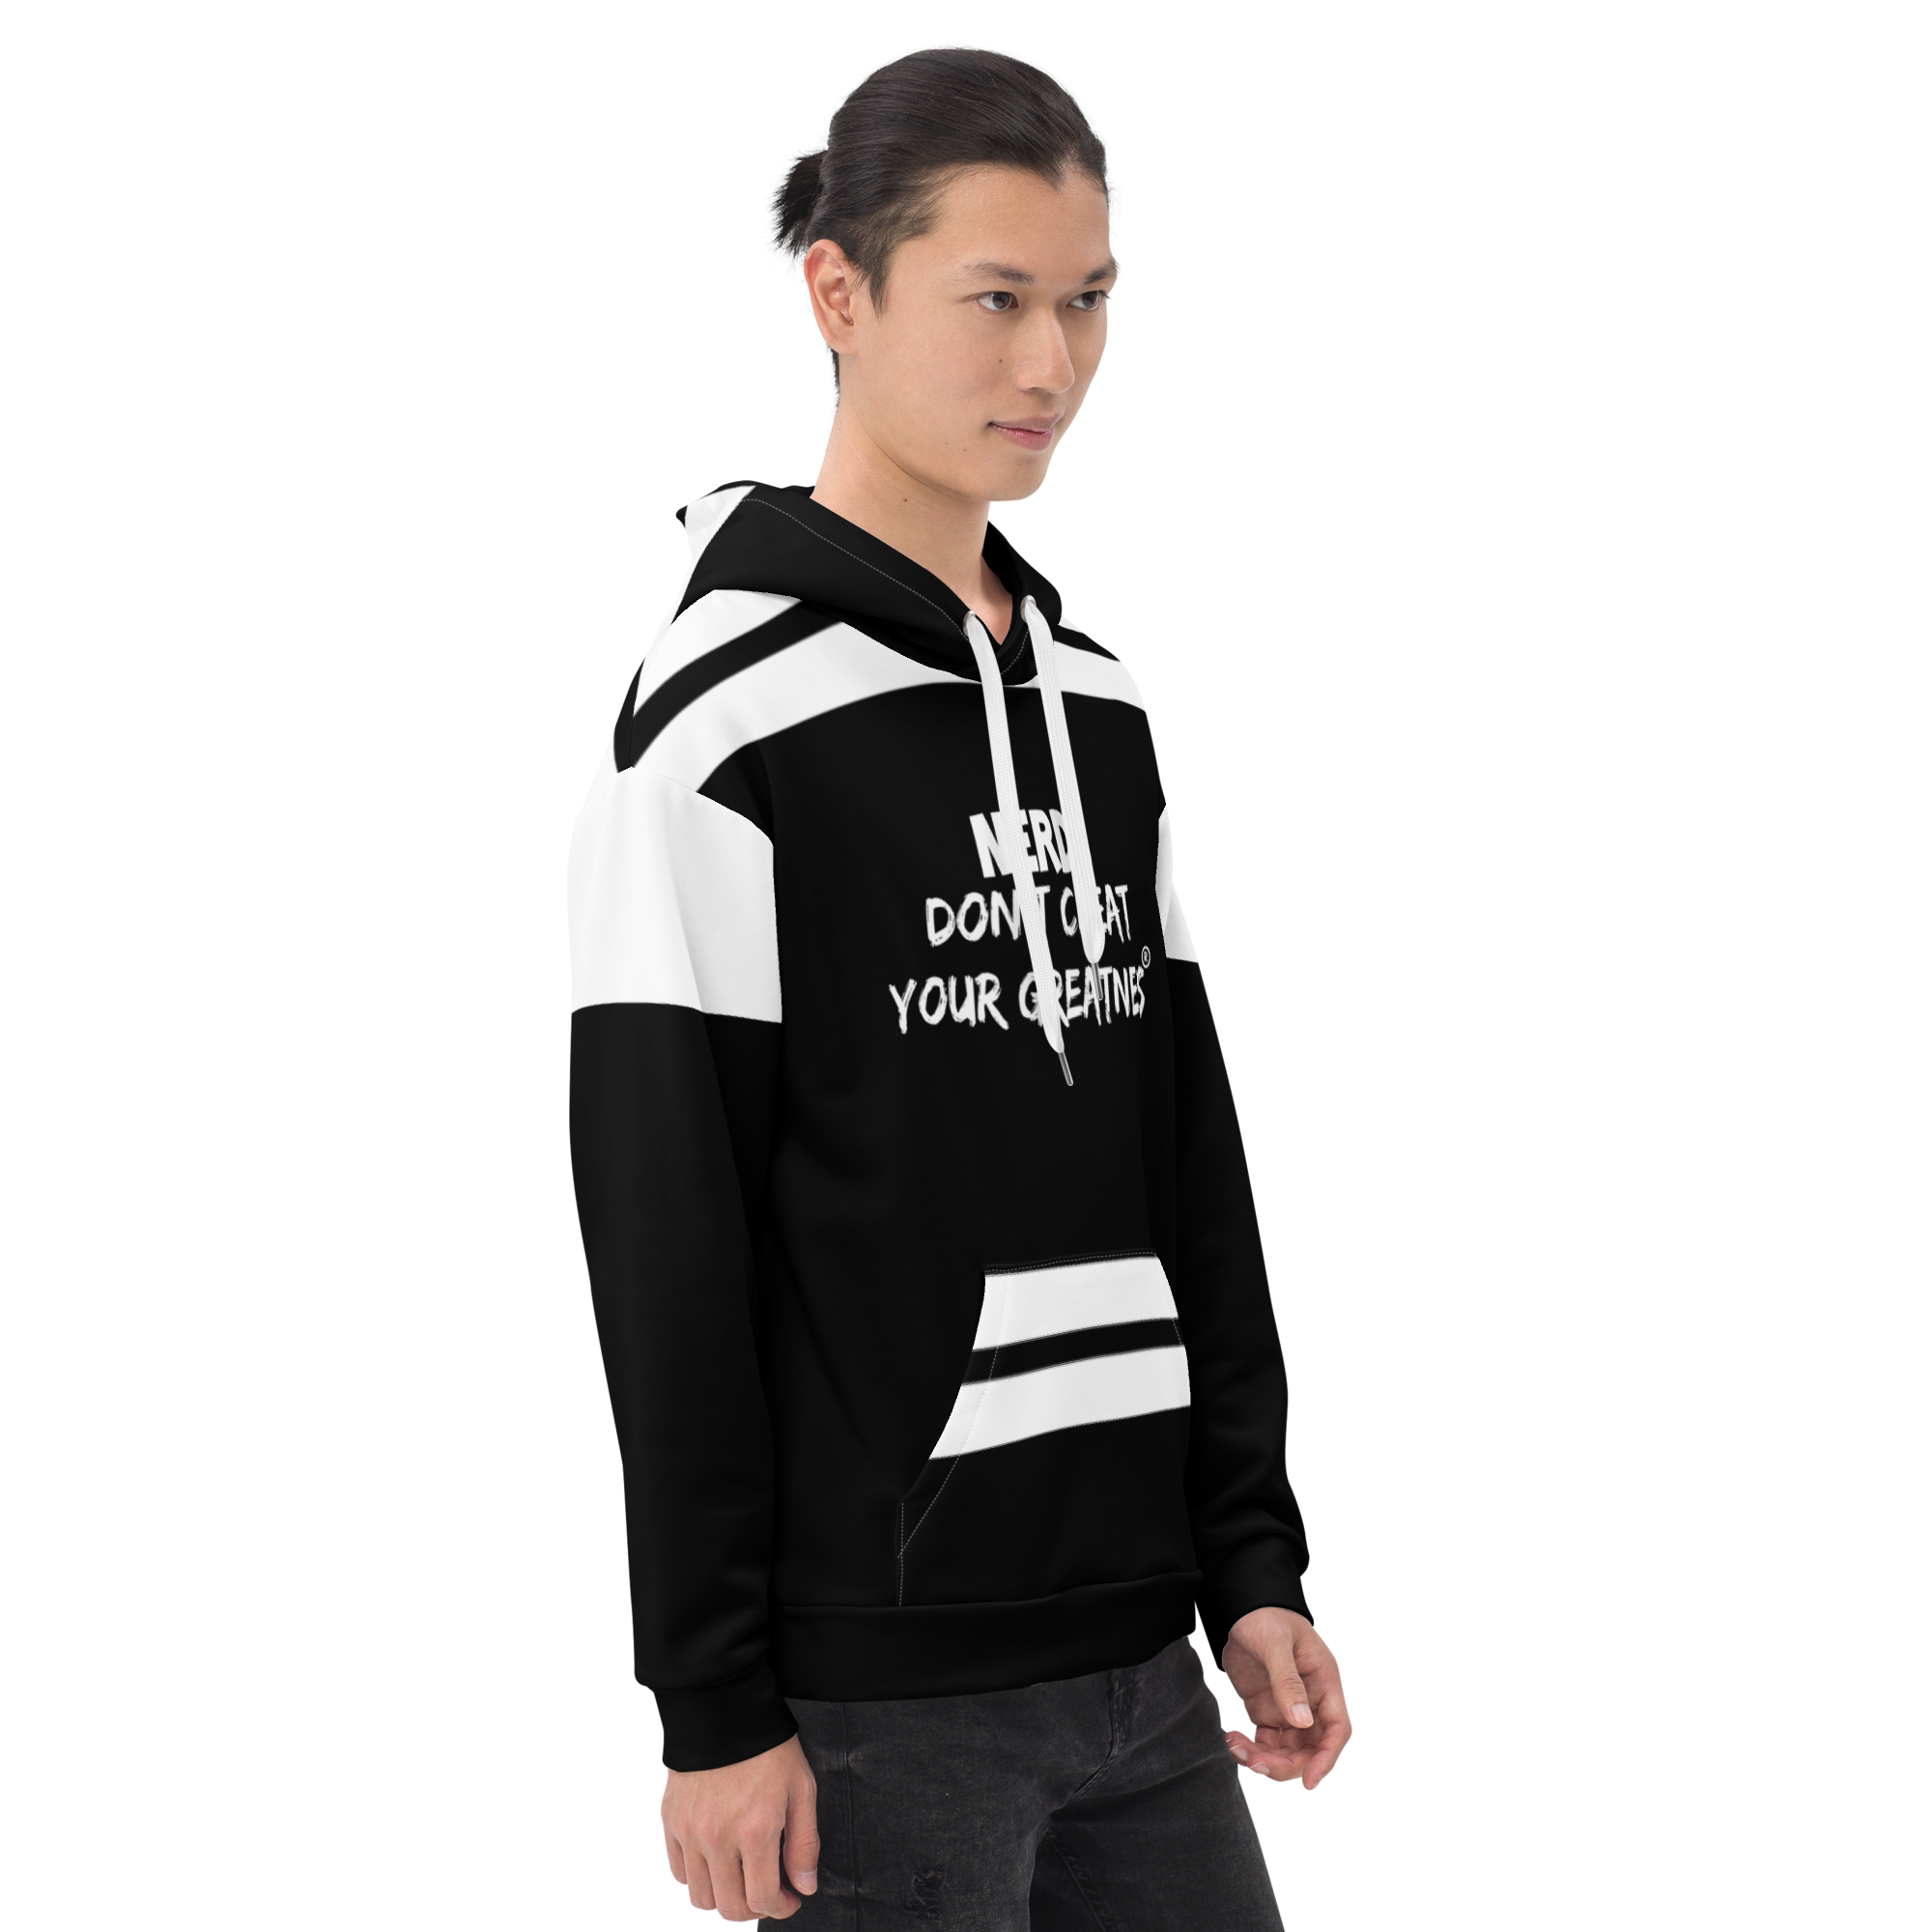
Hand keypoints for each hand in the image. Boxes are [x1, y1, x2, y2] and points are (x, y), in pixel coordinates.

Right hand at [661, 1732, 819, 1921]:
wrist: (723, 1709)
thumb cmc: (768, 1747)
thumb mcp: (801, 1788)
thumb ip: (804, 1843)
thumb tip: (805, 1887)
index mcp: (755, 1831)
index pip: (762, 1899)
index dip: (781, 1908)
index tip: (790, 1899)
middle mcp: (717, 1838)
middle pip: (730, 1908)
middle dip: (754, 1910)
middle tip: (768, 1893)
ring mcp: (689, 1832)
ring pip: (701, 1898)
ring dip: (724, 1898)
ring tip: (741, 1879)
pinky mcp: (670, 1822)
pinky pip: (678, 1872)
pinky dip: (697, 1878)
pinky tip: (716, 1862)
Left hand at [1221, 1606, 1351, 1790]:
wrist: (1245, 1608)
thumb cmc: (1267, 1617)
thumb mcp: (1275, 1643)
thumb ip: (1287, 1680)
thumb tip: (1301, 1720)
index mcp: (1325, 1683)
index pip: (1337, 1729)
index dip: (1327, 1758)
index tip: (1309, 1781)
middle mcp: (1311, 1702)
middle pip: (1310, 1749)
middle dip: (1286, 1765)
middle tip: (1255, 1763)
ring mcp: (1289, 1709)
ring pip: (1287, 1751)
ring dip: (1265, 1759)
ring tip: (1236, 1748)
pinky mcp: (1267, 1712)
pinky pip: (1265, 1742)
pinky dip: (1251, 1748)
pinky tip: (1232, 1740)